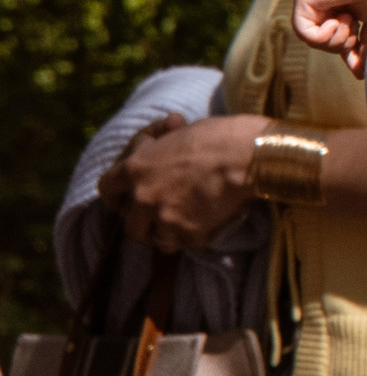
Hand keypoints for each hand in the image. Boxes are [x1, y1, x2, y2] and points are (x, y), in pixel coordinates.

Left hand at [96, 114, 264, 251]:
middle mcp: (143, 197)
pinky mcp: (190, 232)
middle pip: (131, 226)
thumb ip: (158, 147)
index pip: (106, 189)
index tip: (129, 196)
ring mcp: (165, 218)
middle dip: (145, 223)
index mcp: (135, 168)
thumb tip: (154, 140)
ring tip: (190, 220)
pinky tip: (212, 220)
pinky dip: (198, 234)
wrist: (250, 154)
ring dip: (171, 233)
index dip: (117, 194)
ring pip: (159, 240)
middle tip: (164, 215)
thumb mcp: (178, 133)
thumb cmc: (219, 135)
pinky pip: (188, 242)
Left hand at [293, 0, 366, 73]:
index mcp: (344, 10)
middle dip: (343, 45)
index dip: (350, 55)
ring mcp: (313, 5)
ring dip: (335, 38)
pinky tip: (336, 19)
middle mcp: (326, 8)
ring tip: (348, 19)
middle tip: (354, 30)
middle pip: (328, 45)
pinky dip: (323, 35)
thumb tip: (360, 75)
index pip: (341, 41)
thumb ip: (366, 46)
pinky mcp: (303, 3)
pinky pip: (306, 34)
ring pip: (316, 42)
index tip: (360, 70)